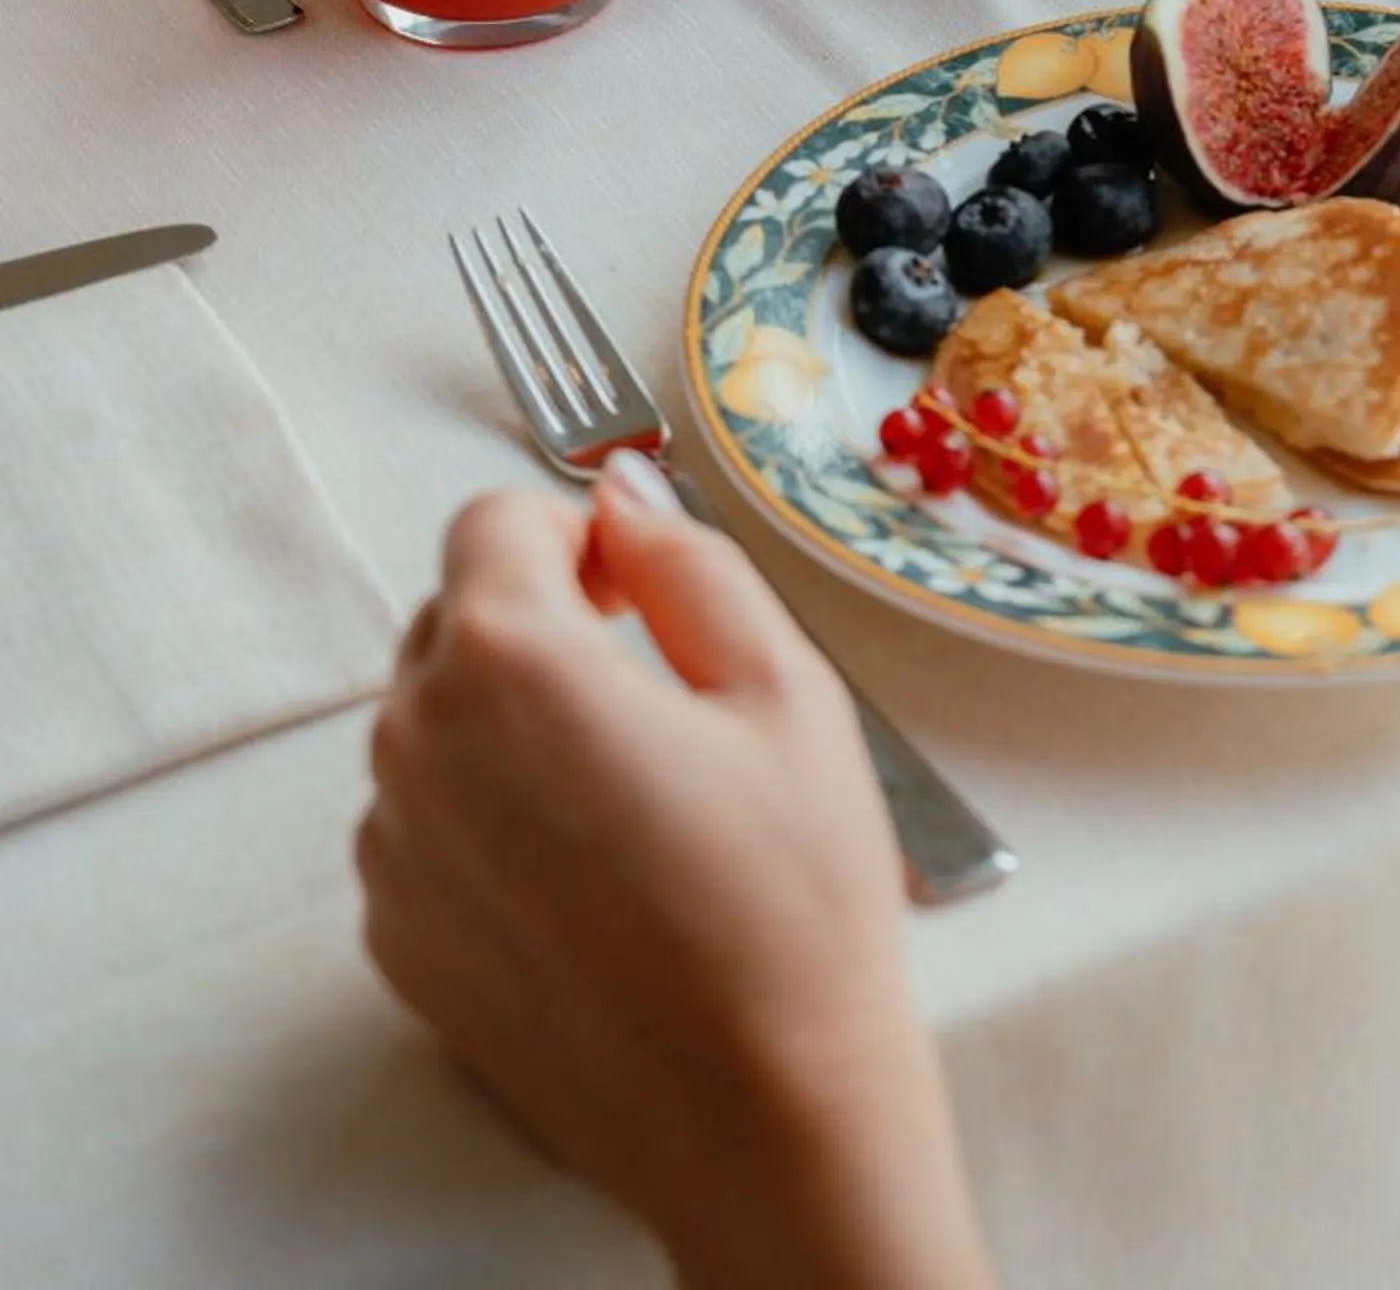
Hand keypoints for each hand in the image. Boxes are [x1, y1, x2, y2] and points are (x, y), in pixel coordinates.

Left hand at [359, 460, 992, 1289]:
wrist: (763, 1122)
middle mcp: (418, 747)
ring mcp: (394, 853)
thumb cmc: (791, 902)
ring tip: (630, 791)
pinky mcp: (396, 941)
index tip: (637, 582)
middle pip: (453, 619)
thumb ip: (687, 561)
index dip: (575, 531)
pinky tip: (591, 872)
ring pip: (436, 724)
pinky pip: (425, 825)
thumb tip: (623, 492)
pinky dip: (488, 818)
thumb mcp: (782, 689)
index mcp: (508, 662)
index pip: (493, 521)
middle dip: (540, 618)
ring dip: (511, 720)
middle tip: (651, 680)